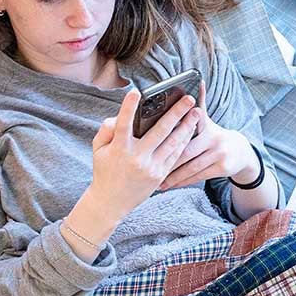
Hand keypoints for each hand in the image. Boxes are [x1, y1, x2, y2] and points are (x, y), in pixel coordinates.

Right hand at [89, 89, 200, 218]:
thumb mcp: (98, 149)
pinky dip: (184, 141)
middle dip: (176, 112)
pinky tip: (191, 130)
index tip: (136, 92)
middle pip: (160, 131)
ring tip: (196, 112)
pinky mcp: (160, 175)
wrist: (111, 202)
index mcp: (119, 149)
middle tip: (188, 98)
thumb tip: (121, 114)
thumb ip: (107, 129)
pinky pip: (175, 155)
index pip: (123, 124)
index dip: (128, 108)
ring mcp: (151, 167)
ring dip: (187, 126)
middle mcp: (137, 157)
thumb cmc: (104, 171)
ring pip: (173, 142)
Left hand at [158, 81, 258, 190]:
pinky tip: (169, 185)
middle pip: (186, 151)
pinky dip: (182, 181)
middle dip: (167, 161)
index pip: (186, 130)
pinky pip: (198, 176)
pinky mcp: (222, 168)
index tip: (153, 141)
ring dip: (173, 176)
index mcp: (207, 126)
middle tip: (148, 166)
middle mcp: (215, 139)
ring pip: (191, 167)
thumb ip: (200, 103)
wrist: (241, 151)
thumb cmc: (216, 135)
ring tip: (156, 181)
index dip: (170, 135)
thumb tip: (198, 81)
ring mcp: (219, 155)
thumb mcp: (208, 120)